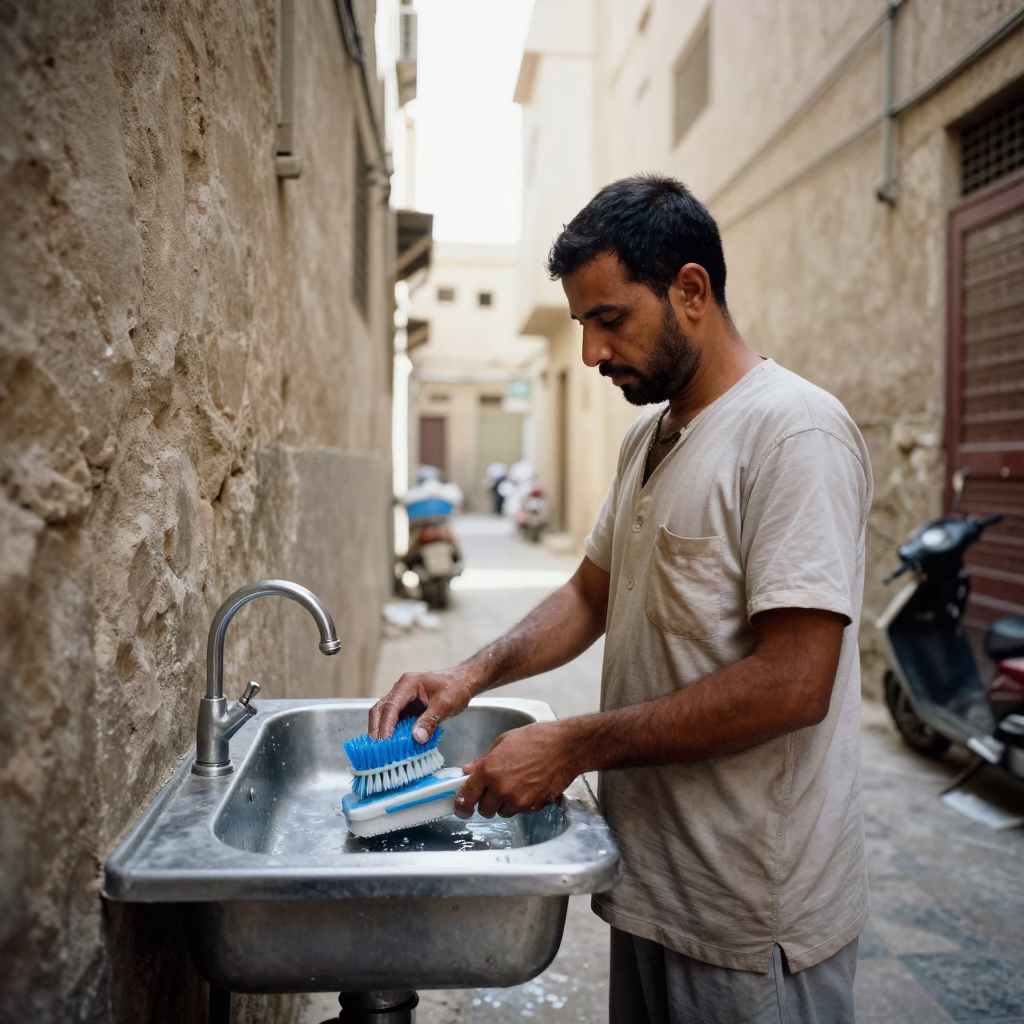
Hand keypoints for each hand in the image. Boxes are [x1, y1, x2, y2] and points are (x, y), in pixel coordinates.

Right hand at [368, 666, 475, 741]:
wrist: (463, 682)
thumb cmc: (455, 688)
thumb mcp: (445, 705)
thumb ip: (430, 721)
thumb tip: (417, 738)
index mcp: (408, 684)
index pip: (391, 705)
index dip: (386, 724)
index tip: (384, 741)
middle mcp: (401, 689)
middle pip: (381, 709)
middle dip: (377, 728)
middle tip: (377, 748)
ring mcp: (402, 698)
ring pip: (384, 714)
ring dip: (381, 730)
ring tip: (381, 749)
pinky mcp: (406, 707)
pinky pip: (394, 719)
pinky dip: (391, 730)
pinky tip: (393, 743)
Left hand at [455, 721, 578, 818]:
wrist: (564, 747)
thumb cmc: (535, 739)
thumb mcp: (503, 742)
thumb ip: (482, 760)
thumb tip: (467, 771)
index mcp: (488, 770)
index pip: (466, 797)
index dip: (461, 806)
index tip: (461, 809)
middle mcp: (500, 788)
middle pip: (483, 810)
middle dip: (485, 802)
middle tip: (493, 790)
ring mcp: (516, 800)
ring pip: (501, 812)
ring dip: (503, 804)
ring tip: (515, 784)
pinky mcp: (531, 806)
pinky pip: (518, 811)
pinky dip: (519, 804)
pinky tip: (527, 786)